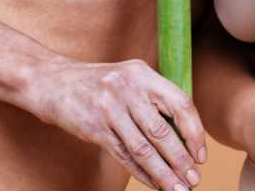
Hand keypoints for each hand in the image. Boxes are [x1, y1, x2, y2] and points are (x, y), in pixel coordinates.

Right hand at [33, 55, 205, 190]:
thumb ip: (154, 97)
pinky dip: (141, 173)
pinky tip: (154, 184)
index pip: (181, 103)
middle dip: (181, 159)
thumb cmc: (100, 82)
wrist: (53, 82)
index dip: (194, 130)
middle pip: (162, 131)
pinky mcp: (94, 129)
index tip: (201, 154)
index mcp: (144, 74)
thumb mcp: (130, 77)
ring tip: (178, 188)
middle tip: (194, 178)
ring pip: (143, 148)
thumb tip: (183, 130)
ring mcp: (110, 110)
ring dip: (163, 172)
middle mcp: (130, 90)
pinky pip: (123, 155)